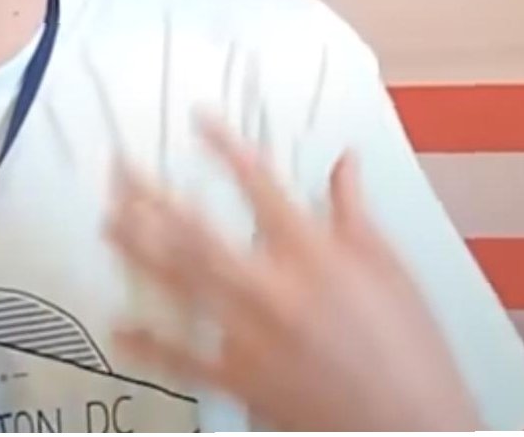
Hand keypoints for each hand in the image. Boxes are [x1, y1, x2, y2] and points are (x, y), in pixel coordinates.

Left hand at [105, 117, 477, 431]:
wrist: (413, 424)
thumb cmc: (410, 348)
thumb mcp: (390, 268)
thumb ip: (354, 210)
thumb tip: (343, 160)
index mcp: (314, 254)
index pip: (260, 185)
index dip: (226, 148)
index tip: (198, 118)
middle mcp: (274, 288)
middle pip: (199, 232)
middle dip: (153, 198)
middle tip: (120, 170)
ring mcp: (252, 336)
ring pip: (182, 284)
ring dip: (141, 252)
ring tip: (110, 224)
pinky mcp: (243, 381)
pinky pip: (185, 359)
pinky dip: (149, 344)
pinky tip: (119, 327)